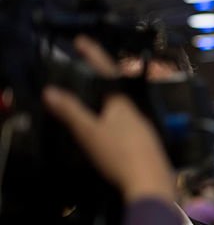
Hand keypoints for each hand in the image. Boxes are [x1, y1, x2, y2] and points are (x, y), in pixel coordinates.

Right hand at [42, 36, 174, 203]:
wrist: (152, 184)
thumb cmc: (119, 154)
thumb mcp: (89, 132)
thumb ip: (71, 112)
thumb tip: (50, 90)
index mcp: (122, 105)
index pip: (106, 73)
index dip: (94, 55)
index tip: (82, 40)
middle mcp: (137, 113)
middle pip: (117, 92)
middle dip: (102, 83)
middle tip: (87, 75)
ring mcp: (145, 130)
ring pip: (124, 111)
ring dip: (110, 105)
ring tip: (96, 105)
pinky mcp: (148, 146)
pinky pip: (129, 128)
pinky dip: (117, 124)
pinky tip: (113, 135)